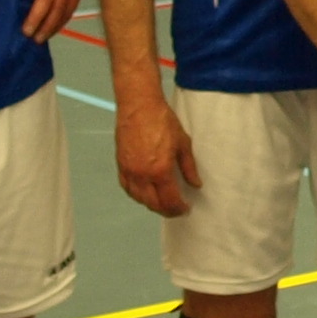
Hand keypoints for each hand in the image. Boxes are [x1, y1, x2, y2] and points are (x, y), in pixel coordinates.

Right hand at [115, 92, 201, 216]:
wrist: (139, 106)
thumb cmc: (162, 121)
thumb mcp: (183, 143)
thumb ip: (189, 167)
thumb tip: (196, 184)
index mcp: (160, 171)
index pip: (170, 200)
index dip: (179, 208)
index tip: (186, 208)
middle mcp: (142, 175)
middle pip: (153, 204)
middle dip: (166, 210)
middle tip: (176, 210)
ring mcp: (129, 171)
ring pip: (139, 198)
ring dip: (151, 204)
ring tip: (162, 202)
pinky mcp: (120, 165)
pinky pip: (127, 188)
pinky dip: (137, 195)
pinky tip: (145, 193)